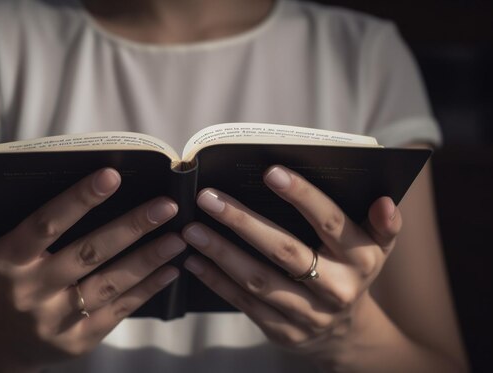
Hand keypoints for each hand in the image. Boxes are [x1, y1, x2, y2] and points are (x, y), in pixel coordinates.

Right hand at [0, 168, 183, 370]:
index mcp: (9, 264)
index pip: (46, 224)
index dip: (78, 199)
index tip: (112, 175)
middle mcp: (34, 292)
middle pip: (89, 253)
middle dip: (131, 227)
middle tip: (167, 204)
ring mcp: (58, 321)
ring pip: (111, 283)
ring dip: (148, 259)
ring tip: (179, 236)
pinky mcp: (79, 342)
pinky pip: (118, 312)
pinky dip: (146, 290)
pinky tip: (170, 270)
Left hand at [181, 165, 400, 360]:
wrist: (347, 331)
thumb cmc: (352, 269)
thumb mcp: (377, 245)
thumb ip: (383, 222)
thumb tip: (385, 200)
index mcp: (362, 258)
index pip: (331, 222)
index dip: (303, 196)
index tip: (269, 172)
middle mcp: (337, 288)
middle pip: (286, 251)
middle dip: (243, 222)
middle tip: (208, 197)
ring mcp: (309, 314)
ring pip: (259, 280)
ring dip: (221, 253)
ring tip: (191, 228)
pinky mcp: (283, 332)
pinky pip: (245, 304)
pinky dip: (217, 281)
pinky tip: (194, 260)